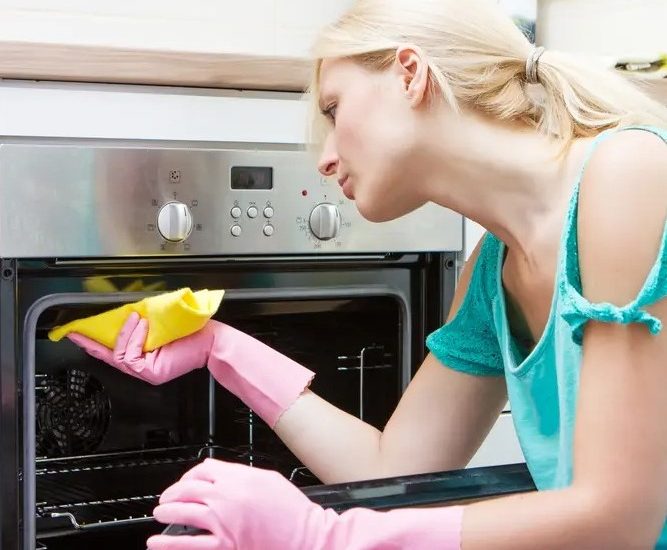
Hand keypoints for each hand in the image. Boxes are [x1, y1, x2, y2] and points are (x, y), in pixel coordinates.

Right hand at [67, 312, 213, 384]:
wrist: (209, 339)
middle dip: (94, 343)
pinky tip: (142, 326)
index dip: (94, 344)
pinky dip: (134, 338)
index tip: (77, 334)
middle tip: (79, 332)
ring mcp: (147, 372)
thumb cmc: (188, 330)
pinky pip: (132, 356)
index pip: (115, 351)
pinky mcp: (152, 373)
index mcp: (144, 356)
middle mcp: (143, 367)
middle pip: (112, 356)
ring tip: (135, 318)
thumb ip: (139, 326)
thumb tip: (122, 316)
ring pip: (120, 356)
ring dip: (125, 334)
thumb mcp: (157, 325)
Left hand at [147, 458, 334, 549]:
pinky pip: (188, 545)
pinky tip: (157, 543)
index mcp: (239, 478)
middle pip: (188, 489)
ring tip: (161, 513)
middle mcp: (227, 497)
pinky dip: (168, 544)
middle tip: (167, 498)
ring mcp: (223, 523)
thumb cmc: (292, 510)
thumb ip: (241, 474)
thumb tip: (221, 473)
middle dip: (173, 493)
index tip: (188, 480)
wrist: (306, 536)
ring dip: (167, 512)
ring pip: (183, 513)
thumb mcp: (269, 479)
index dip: (191, 474)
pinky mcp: (225, 546)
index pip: (204, 469)